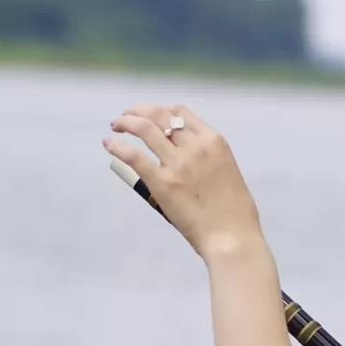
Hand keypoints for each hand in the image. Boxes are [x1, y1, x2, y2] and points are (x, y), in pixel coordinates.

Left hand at [102, 103, 262, 260]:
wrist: (232, 237)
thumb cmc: (235, 212)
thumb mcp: (228, 169)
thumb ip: (208, 157)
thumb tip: (183, 154)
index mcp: (214, 141)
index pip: (181, 112)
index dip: (160, 109)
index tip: (149, 114)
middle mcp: (195, 146)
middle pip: (159, 116)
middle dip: (138, 111)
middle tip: (125, 117)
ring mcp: (177, 164)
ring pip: (145, 129)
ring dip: (126, 122)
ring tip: (116, 125)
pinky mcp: (162, 183)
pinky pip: (134, 157)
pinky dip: (118, 147)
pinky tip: (109, 144)